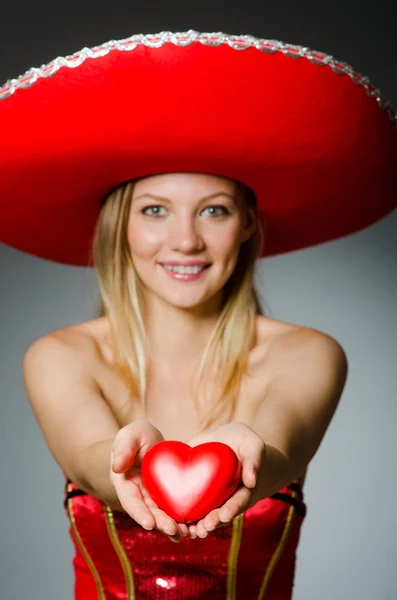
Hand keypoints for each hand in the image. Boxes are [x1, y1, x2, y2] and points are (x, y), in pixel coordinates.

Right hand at [110, 419, 188, 541]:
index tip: (149, 524)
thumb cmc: (137, 436)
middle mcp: (139, 496)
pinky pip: (174, 509)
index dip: (139, 513)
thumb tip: (117, 467)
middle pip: (149, 513)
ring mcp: (154, 498)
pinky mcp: (168, 497)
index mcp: (125, 483)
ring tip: (185, 533)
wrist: (149, 440)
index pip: (131, 501)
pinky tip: (194, 526)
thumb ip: (124, 447)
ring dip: (172, 527)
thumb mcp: (130, 435)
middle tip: (174, 531)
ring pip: (162, 516)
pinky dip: (183, 519)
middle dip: (160, 524)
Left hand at [186, 422, 265, 538]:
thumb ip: (253, 461)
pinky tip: (171, 518)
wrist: (227, 439)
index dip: (231, 510)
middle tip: (203, 528)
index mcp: (242, 490)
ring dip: (195, 524)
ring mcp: (209, 496)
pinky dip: (179, 511)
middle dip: (211, 522)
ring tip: (188, 531)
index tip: (224, 516)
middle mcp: (225, 498)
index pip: (238, 502)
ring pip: (203, 514)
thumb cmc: (245, 443)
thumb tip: (251, 481)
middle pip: (219, 514)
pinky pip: (186, 501)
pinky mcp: (193, 487)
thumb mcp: (253, 446)